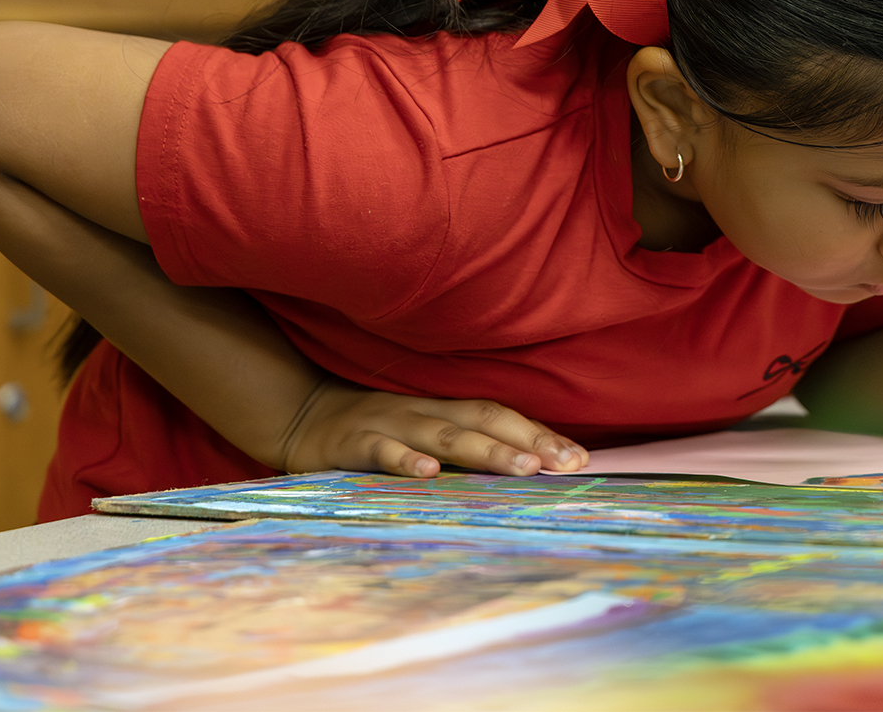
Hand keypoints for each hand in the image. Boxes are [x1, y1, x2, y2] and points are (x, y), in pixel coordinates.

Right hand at [279, 379, 589, 478]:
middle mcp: (424, 411)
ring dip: (486, 451)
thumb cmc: (376, 431)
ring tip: (523, 467)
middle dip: (529, 441)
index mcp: (444, 410)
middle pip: (484, 420)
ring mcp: (389, 423)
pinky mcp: (352, 442)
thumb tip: (523, 468)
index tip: (580, 458)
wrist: (301, 415)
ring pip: (443, 434)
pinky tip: (428, 473)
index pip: (501, 415)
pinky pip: (381, 449)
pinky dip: (404, 459)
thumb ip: (462, 446)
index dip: (540, 433)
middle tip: (568, 464)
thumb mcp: (422, 432)